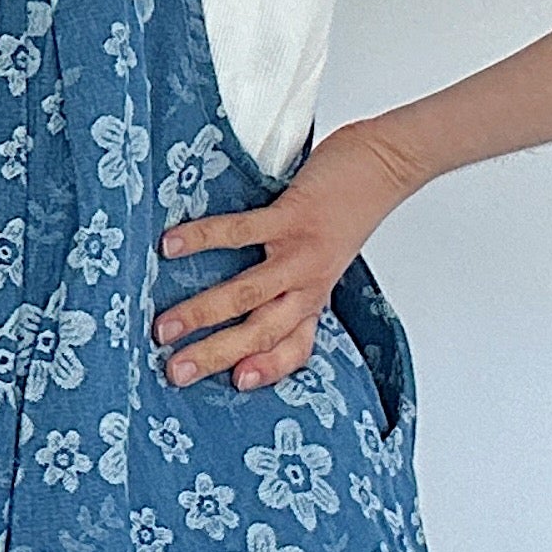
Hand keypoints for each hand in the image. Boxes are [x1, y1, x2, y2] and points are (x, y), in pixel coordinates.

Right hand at [150, 119, 422, 390]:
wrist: (387, 167)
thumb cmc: (348, 210)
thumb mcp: (323, 258)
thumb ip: (289, 281)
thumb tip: (234, 294)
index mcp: (313, 297)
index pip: (294, 347)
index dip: (268, 370)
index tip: (234, 385)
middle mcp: (308, 284)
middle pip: (261, 332)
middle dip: (215, 356)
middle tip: (175, 372)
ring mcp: (300, 253)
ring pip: (248, 294)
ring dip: (202, 313)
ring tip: (164, 327)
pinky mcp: (293, 218)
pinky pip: (241, 233)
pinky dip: (203, 239)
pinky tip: (172, 246)